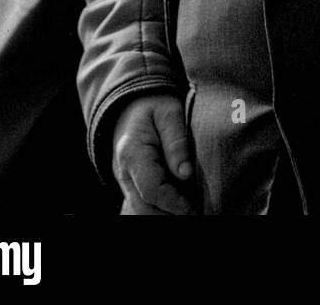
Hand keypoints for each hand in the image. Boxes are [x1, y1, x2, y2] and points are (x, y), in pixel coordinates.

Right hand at [111, 93, 195, 215]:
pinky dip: (160, 208)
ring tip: (189, 208)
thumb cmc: (154, 105)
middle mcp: (124, 172)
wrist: (130, 105)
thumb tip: (186, 173)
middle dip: (170, 214)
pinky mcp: (131, 184)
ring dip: (165, 213)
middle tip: (195, 210)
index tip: (193, 207)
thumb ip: (177, 141)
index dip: (173, 203)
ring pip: (142, 210)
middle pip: (144, 208)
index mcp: (132, 153)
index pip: (151, 190)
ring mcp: (125, 181)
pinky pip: (142, 205)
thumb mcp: (169, 113)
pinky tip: (179, 204)